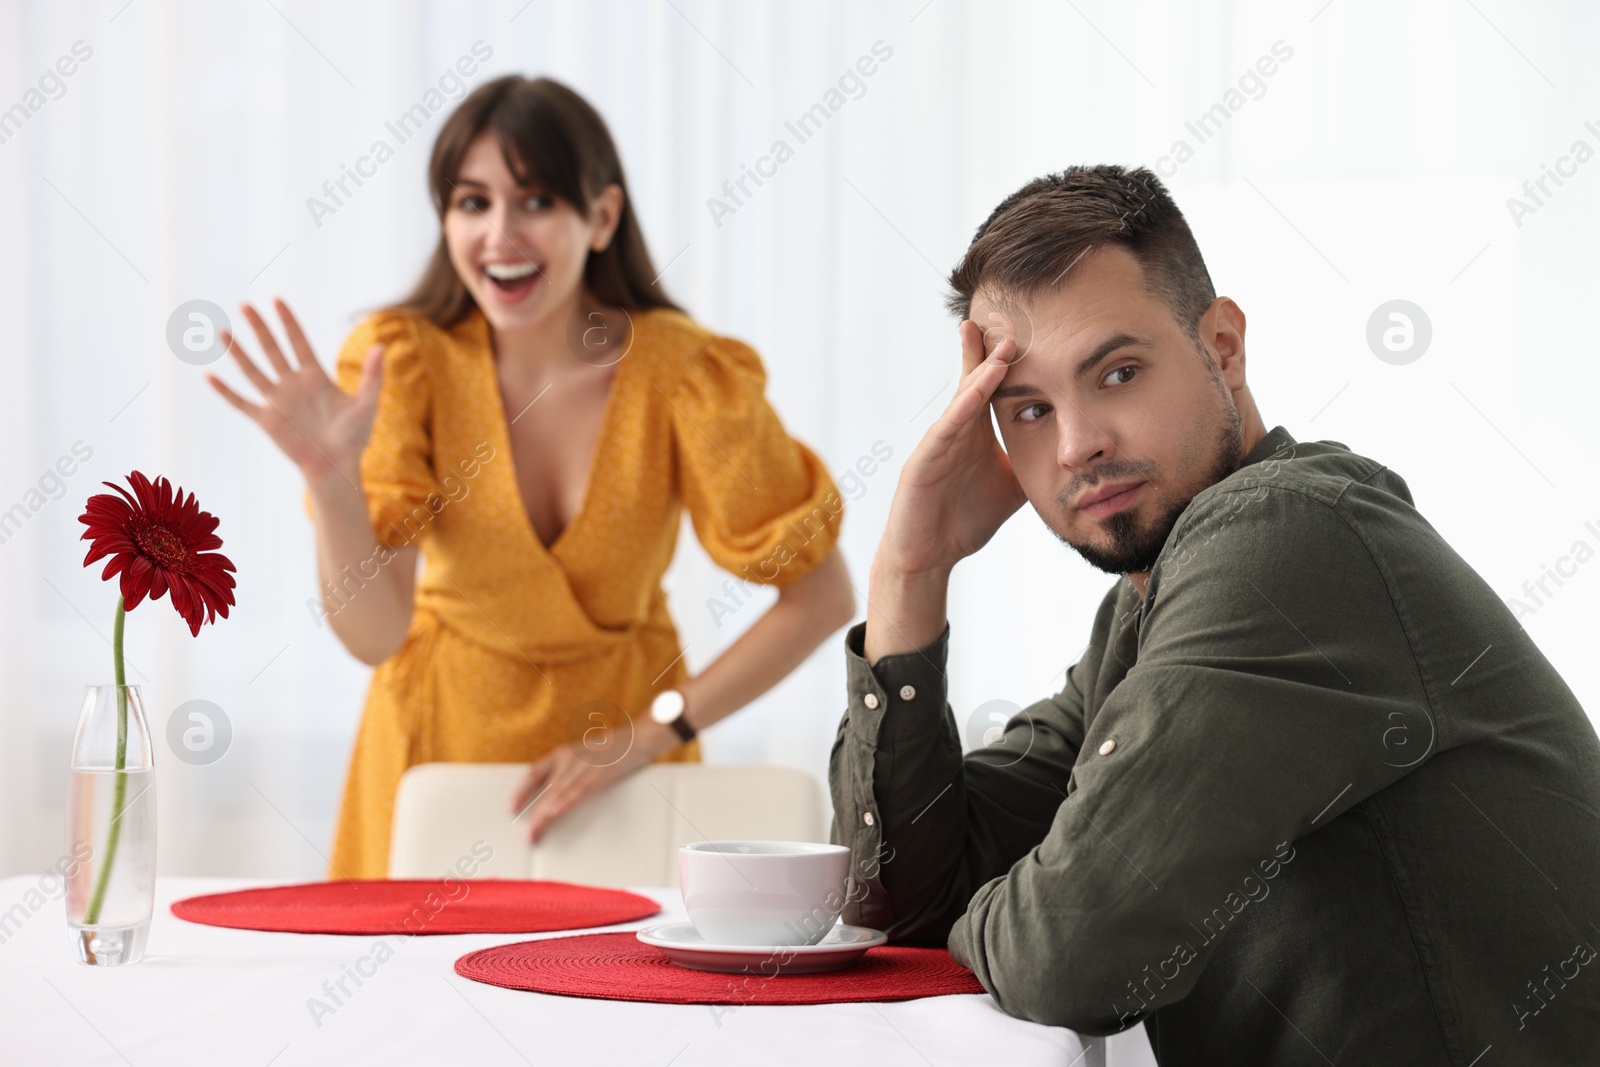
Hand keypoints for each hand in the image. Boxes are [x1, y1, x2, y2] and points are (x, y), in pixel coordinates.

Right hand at [205, 298, 384, 482]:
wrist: (337, 466)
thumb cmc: (354, 436)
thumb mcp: (367, 403)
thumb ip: (373, 375)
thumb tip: (382, 346)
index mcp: (315, 377)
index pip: (299, 342)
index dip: (288, 322)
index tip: (276, 300)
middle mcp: (293, 384)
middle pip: (273, 349)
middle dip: (259, 327)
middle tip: (244, 304)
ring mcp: (277, 401)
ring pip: (253, 371)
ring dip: (238, 353)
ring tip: (223, 332)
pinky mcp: (267, 420)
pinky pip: (242, 403)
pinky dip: (226, 392)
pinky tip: (209, 376)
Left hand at [507, 715, 680, 843]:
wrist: (638, 738)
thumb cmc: (613, 749)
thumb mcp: (584, 756)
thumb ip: (569, 772)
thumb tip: (555, 794)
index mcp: (563, 753)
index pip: (534, 772)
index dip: (520, 791)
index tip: (510, 808)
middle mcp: (568, 758)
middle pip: (544, 789)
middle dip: (533, 814)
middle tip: (526, 836)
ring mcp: (583, 766)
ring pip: (558, 793)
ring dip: (544, 816)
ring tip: (534, 833)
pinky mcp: (599, 774)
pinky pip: (579, 790)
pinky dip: (566, 801)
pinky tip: (555, 811)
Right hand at [877, 319, 1027, 576]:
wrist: (929, 556)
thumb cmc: (964, 520)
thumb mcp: (1012, 487)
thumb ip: (1034, 465)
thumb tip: (1076, 455)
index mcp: (976, 435)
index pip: (994, 390)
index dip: (1009, 363)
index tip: (1031, 332)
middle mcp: (956, 431)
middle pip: (975, 383)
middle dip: (991, 352)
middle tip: (1012, 320)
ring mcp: (938, 444)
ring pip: (963, 400)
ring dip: (981, 373)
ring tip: (1001, 348)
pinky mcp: (923, 462)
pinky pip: (945, 430)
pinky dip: (962, 408)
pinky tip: (976, 391)